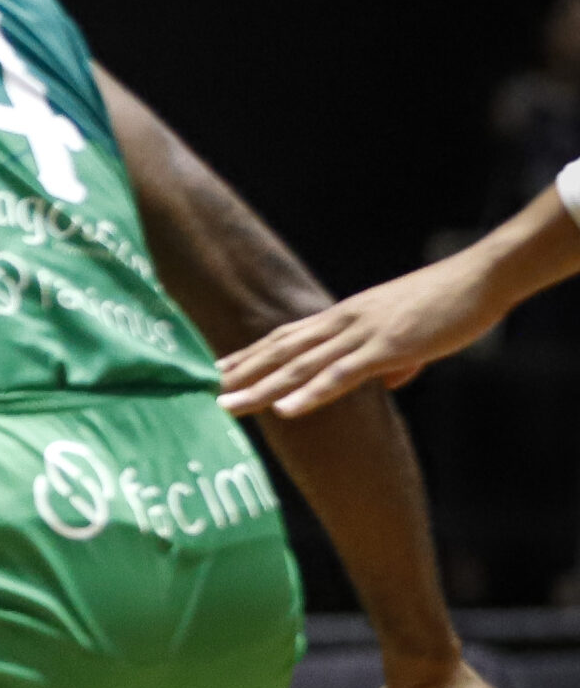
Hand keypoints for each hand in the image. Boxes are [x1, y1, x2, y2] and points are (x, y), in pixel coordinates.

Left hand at [217, 255, 495, 418]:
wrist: (482, 278)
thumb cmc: (450, 304)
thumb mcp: (412, 336)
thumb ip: (396, 360)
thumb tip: (389, 381)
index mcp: (347, 317)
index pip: (288, 336)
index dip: (252, 352)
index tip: (219, 367)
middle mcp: (345, 322)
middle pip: (282, 351)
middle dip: (243, 372)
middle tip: (206, 389)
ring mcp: (363, 334)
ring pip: (301, 366)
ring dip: (262, 387)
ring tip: (227, 405)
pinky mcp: (389, 347)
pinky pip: (342, 376)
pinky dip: (311, 394)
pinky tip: (285, 410)